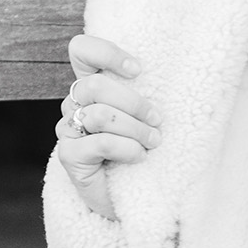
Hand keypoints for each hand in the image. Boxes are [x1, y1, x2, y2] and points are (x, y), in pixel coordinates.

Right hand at [55, 34, 162, 219]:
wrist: (134, 197)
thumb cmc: (145, 149)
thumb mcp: (149, 116)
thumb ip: (150, 92)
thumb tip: (179, 71)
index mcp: (92, 87)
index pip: (81, 50)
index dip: (105, 52)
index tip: (138, 69)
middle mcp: (74, 104)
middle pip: (95, 85)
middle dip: (134, 103)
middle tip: (158, 120)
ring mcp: (68, 129)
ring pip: (101, 115)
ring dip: (136, 129)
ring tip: (153, 141)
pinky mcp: (69, 155)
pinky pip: (102, 142)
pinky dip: (128, 149)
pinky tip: (139, 158)